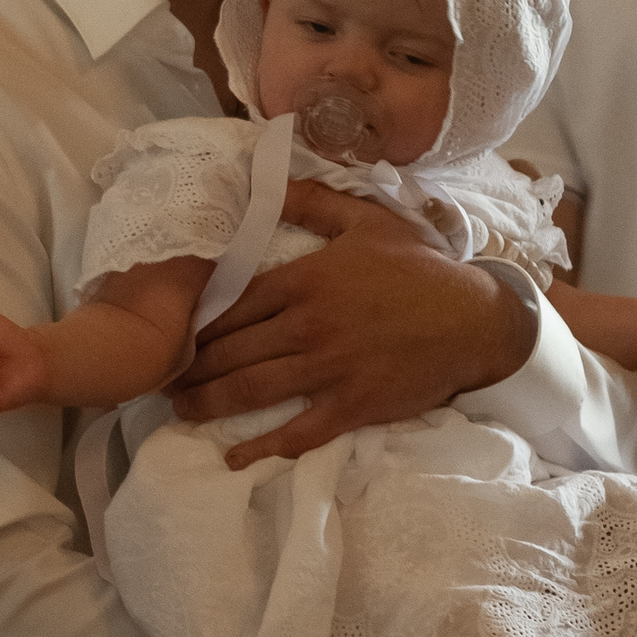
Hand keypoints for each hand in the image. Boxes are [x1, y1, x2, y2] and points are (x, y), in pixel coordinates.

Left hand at [171, 182, 534, 465]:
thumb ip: (314, 202)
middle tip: (161, 374)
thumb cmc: (422, 269)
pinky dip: (262, 447)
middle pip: (230, 349)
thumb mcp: (370, 221)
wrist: (475, 321)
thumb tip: (268, 179)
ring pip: (250, 389)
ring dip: (207, 402)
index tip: (171, 328)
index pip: (232, 302)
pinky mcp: (351, 406)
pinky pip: (297, 432)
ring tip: (178, 407)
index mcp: (307, 280)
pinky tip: (232, 456)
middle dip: (189, 365)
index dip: (195, 319)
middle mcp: (308, 326)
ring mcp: (328, 369)